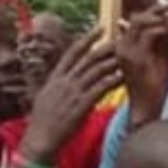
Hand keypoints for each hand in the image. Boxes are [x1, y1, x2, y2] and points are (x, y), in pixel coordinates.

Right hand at [19, 30, 123, 160]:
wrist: (40, 139)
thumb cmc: (44, 122)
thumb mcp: (47, 97)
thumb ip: (58, 85)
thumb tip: (66, 76)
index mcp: (56, 79)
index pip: (72, 53)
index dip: (87, 39)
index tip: (100, 28)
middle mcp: (64, 82)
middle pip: (87, 58)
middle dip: (104, 46)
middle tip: (120, 37)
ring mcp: (73, 93)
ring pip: (95, 71)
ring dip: (112, 61)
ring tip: (126, 54)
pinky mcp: (82, 105)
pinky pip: (100, 88)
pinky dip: (112, 80)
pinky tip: (123, 75)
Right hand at [115, 6, 167, 117]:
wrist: (144, 108)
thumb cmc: (150, 87)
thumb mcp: (155, 60)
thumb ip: (158, 43)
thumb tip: (166, 26)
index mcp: (122, 47)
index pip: (133, 21)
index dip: (150, 11)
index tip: (165, 7)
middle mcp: (121, 48)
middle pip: (136, 18)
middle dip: (154, 10)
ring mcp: (127, 53)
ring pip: (140, 22)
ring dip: (158, 17)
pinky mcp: (137, 58)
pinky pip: (149, 35)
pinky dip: (161, 29)